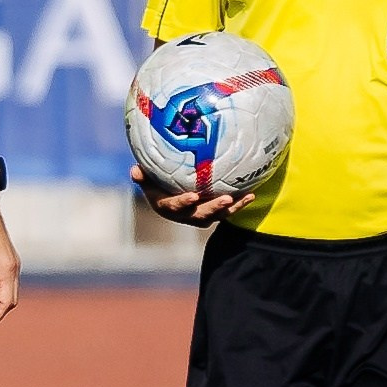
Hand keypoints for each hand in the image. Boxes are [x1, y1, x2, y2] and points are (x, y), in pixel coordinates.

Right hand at [135, 165, 252, 227]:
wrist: (169, 190)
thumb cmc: (155, 181)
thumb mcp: (146, 179)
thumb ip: (142, 176)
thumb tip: (135, 170)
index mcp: (167, 207)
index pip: (174, 207)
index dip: (183, 203)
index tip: (193, 196)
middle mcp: (185, 215)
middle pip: (200, 215)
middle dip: (214, 208)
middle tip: (226, 199)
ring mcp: (201, 215)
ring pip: (217, 215)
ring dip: (231, 208)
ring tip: (244, 198)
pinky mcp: (213, 213)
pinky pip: (228, 210)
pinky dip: (239, 204)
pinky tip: (251, 194)